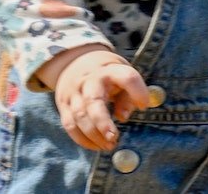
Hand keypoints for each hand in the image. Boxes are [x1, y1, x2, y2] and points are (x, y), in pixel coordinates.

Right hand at [36, 44, 151, 150]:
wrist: (74, 61)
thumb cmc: (106, 74)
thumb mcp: (121, 76)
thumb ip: (127, 96)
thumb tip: (123, 117)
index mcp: (109, 71)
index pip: (126, 77)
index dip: (137, 91)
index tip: (143, 106)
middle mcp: (89, 80)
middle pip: (93, 101)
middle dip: (103, 123)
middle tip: (114, 138)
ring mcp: (73, 92)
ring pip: (79, 116)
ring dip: (94, 136)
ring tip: (109, 145)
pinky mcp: (63, 104)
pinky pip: (70, 125)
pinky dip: (82, 140)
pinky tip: (96, 146)